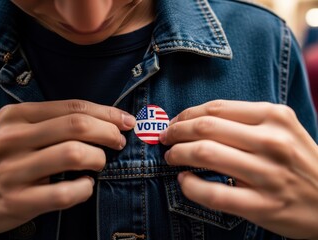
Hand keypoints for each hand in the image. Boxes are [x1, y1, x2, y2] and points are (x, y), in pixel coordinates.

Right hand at [0, 100, 135, 234]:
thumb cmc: (2, 158)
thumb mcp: (17, 130)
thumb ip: (53, 122)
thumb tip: (104, 121)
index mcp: (16, 115)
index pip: (73, 107)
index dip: (107, 113)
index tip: (126, 121)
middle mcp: (12, 138)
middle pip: (77, 126)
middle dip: (109, 133)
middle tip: (119, 141)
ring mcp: (13, 170)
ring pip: (74, 155)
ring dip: (98, 159)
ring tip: (98, 163)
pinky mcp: (17, 200)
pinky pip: (65, 193)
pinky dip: (84, 189)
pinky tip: (84, 186)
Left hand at [160, 100, 317, 239]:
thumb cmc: (299, 161)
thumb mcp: (282, 130)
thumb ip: (245, 121)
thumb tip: (197, 120)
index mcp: (275, 117)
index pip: (216, 108)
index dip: (186, 115)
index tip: (174, 122)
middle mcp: (272, 141)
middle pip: (206, 128)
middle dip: (176, 132)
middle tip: (165, 138)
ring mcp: (268, 175)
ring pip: (205, 154)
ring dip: (178, 154)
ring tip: (171, 156)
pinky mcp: (263, 206)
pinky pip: (214, 193)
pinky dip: (191, 186)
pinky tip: (184, 181)